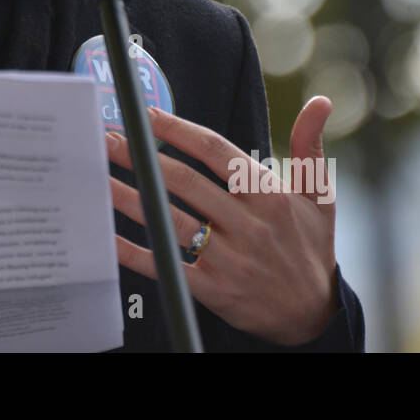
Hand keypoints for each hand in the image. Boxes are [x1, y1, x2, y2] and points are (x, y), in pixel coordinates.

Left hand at [105, 98, 338, 344]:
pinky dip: (134, 250)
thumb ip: (309, 147)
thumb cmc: (309, 248)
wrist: (313, 316)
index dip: (178, 131)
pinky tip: (108, 235)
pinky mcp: (213, 290)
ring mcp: (229, 259)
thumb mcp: (318, 197)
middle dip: (142, 157)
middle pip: (185, 182)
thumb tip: (320, 103)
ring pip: (170, 219)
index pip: (217, 152)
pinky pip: (165, 265)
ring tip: (99, 177)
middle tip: (108, 139)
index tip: (147, 116)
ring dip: (130, 196)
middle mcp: (249, 224)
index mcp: (270, 195)